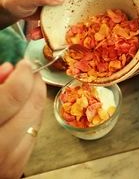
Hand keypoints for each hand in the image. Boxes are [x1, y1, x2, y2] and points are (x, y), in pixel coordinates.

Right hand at [0, 60, 45, 178]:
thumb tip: (9, 69)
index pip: (14, 95)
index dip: (23, 75)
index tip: (24, 64)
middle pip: (32, 106)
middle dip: (36, 84)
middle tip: (32, 73)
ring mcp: (8, 160)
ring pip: (37, 119)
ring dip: (37, 99)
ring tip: (29, 88)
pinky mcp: (16, 167)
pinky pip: (34, 133)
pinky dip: (33, 116)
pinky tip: (25, 109)